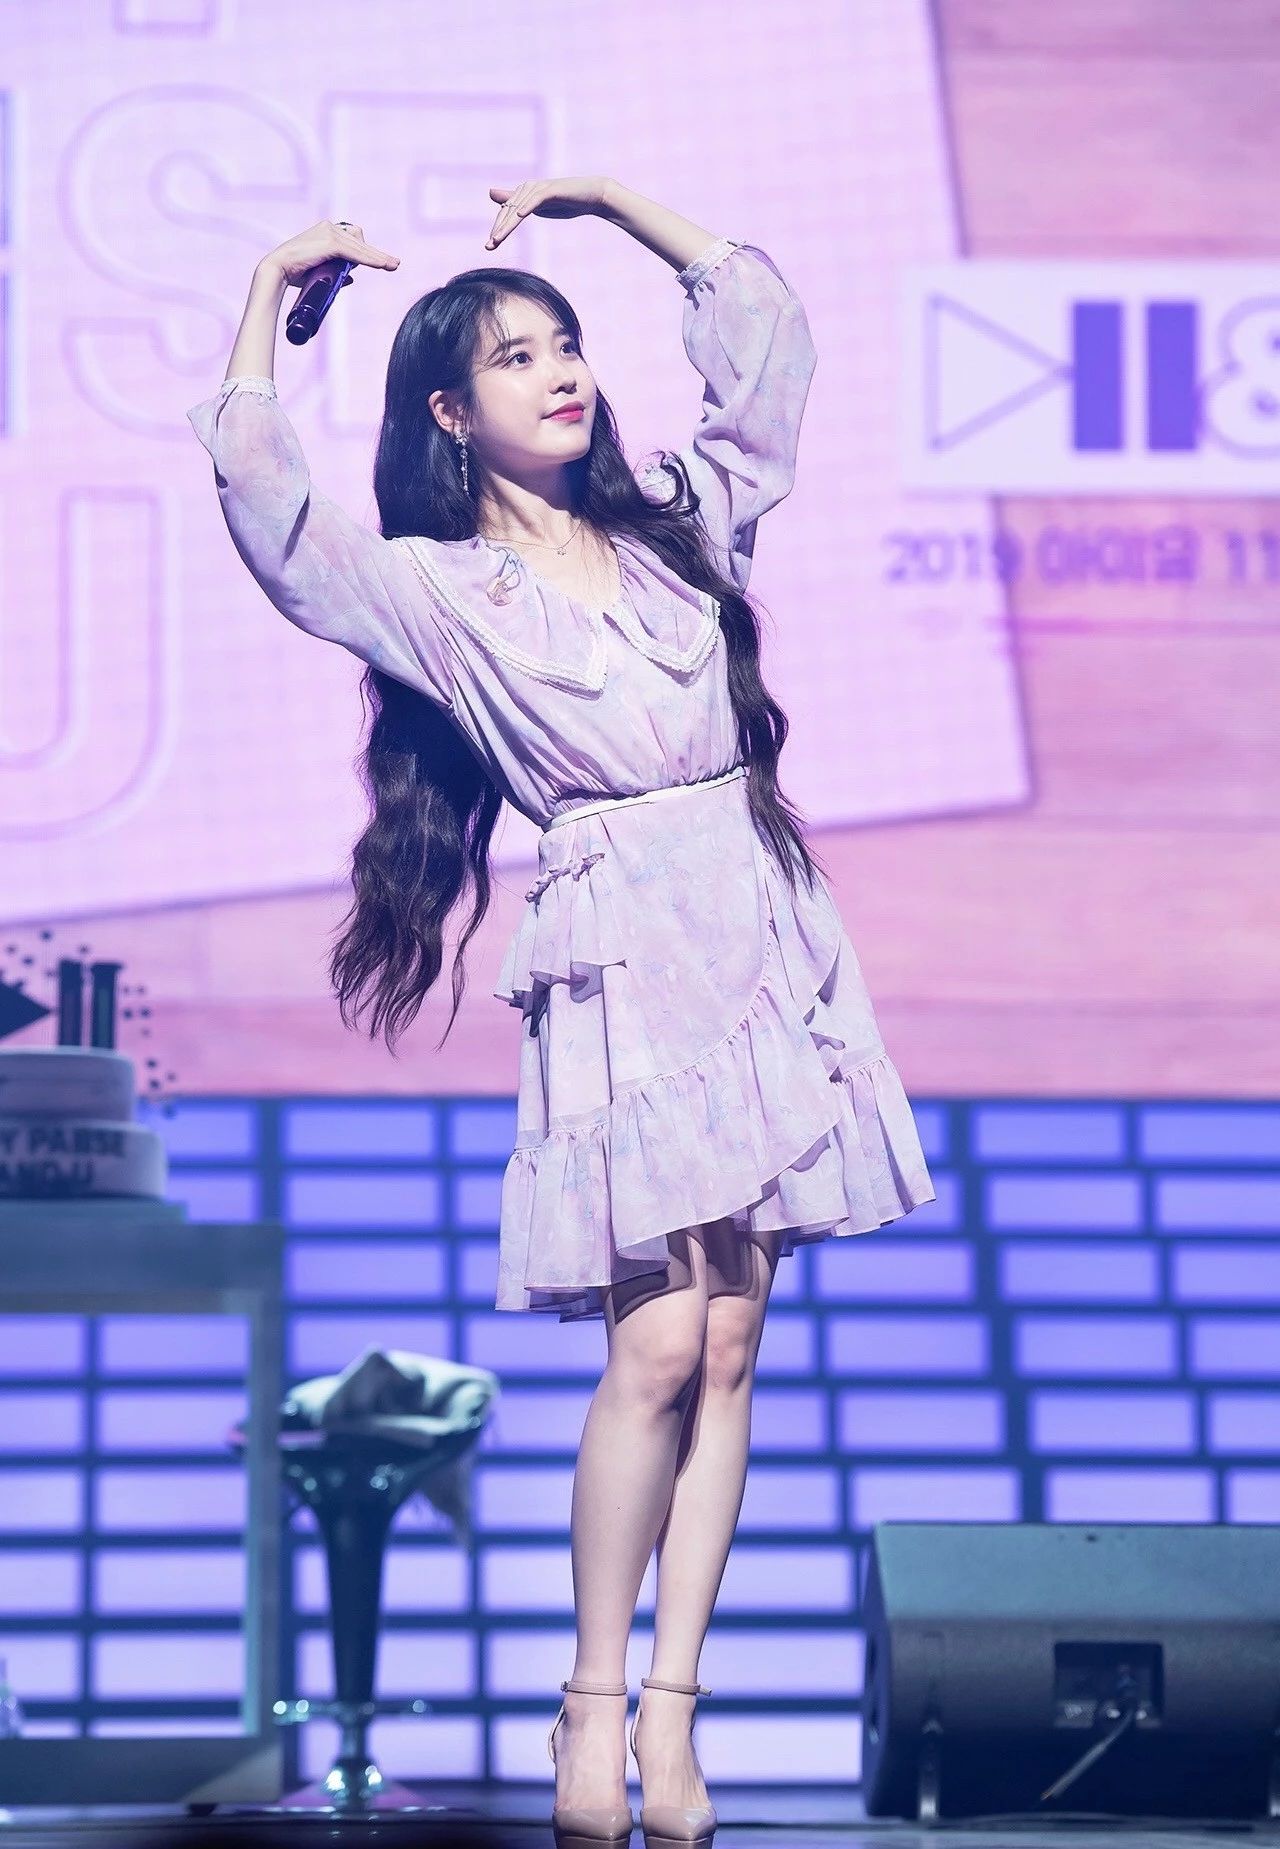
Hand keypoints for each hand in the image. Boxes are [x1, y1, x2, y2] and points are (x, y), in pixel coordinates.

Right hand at [258, 218, 399, 288]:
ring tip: (393, 266)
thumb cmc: (294, 273)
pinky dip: (370, 261)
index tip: (381, 262)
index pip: (353, 238)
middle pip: (360, 240)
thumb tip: (350, 278)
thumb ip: (336, 272)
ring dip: (378, 258)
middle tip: (394, 264)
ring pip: (361, 247)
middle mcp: (328, 228)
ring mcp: (329, 233)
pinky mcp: (330, 243)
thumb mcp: (320, 271)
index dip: (366, 251)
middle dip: (377, 254)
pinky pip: (356, 253)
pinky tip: (383, 266)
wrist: (278, 271)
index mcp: (325, 231)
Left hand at [484, 177, 610, 249]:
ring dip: (507, 224)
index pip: (506, 213)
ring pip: (519, 207)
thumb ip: (520, 205)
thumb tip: (496, 195)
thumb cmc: (566, 203)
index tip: (489, 247)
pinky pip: (536, 199)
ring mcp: (539, 188)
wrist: (591, 196)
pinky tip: (519, 215)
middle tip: (489, 247)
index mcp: (524, 194)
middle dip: (498, 229)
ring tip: (498, 238)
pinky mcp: (550, 190)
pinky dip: (527, 206)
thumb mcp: (540, 208)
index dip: (497, 229)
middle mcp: (528, 188)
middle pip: (509, 211)